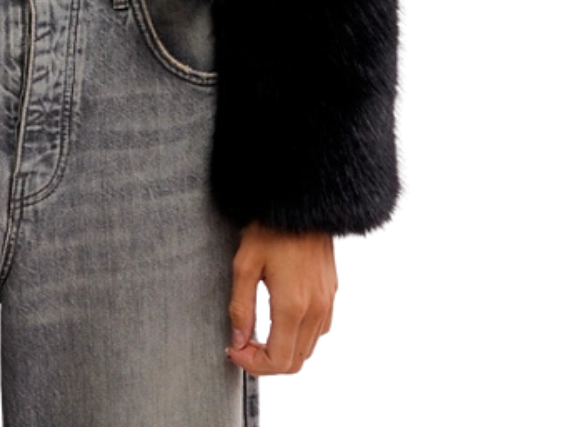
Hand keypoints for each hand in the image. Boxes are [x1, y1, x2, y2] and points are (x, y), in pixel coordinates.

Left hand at [226, 222, 336, 375]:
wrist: (302, 202)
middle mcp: (315, 309)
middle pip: (295, 362)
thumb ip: (241, 308)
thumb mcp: (245, 264)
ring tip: (259, 332)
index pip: (279, 361)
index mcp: (293, 306)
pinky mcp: (331, 292)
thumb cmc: (272, 227)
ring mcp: (327, 301)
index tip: (236, 350)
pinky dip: (299, 336)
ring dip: (284, 350)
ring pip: (308, 349)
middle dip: (266, 361)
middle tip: (243, 343)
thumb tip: (238, 340)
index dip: (254, 365)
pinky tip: (281, 319)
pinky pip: (319, 330)